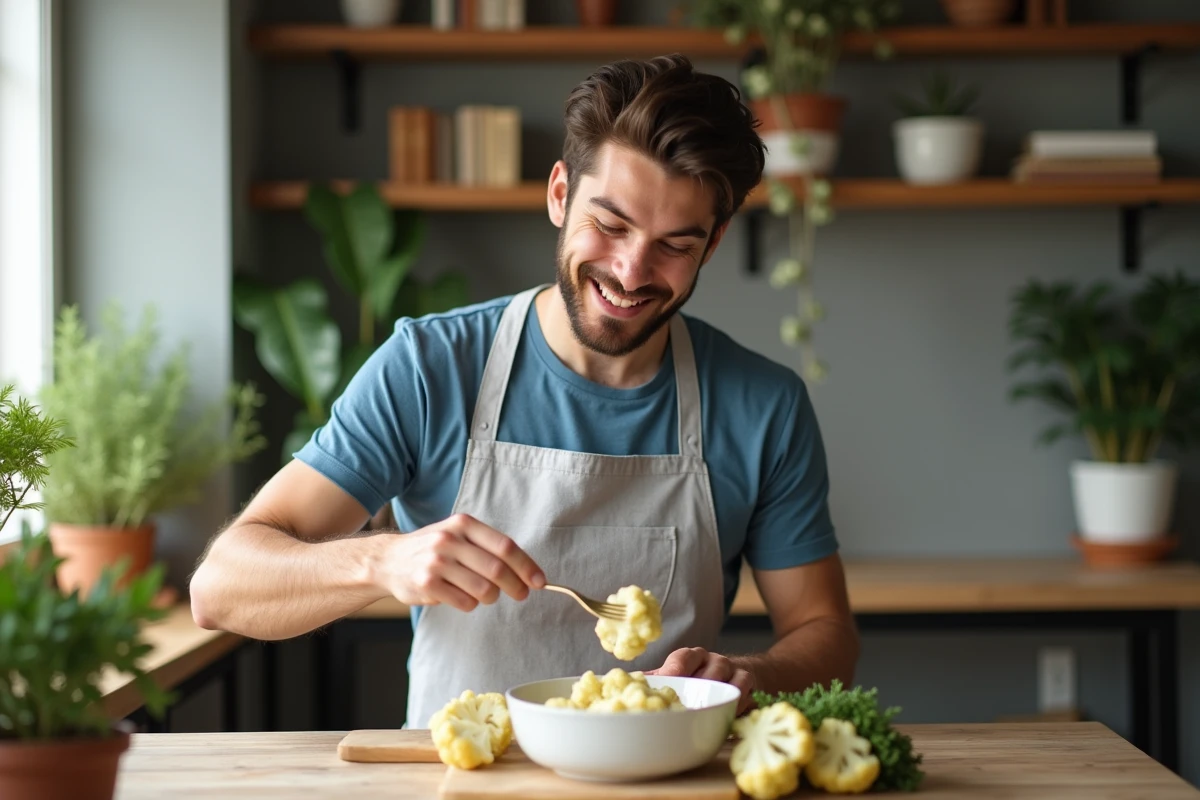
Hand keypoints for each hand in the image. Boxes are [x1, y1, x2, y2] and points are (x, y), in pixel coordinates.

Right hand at [372, 513, 545, 611]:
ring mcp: (437, 562)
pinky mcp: (427, 584)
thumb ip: (488, 547)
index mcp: (463, 524)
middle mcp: (449, 540)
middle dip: (516, 586)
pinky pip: (465, 602)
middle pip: (497, 569)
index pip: (505, 546)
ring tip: (487, 595)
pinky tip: (462, 597)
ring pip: (483, 589)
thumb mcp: (458, 535)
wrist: (388, 560)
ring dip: (492, 597)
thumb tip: (527, 570)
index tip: (539, 581)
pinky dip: (471, 604)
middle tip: (521, 594)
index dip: (526, 565)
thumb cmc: (433, 549)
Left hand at [646, 647, 755, 713]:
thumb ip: (657, 681)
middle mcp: (710, 659)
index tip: (669, 683)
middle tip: (688, 705)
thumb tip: (628, 682)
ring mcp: (730, 668)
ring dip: (717, 695)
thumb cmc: (697, 680)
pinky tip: (728, 711)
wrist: (731, 677)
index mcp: (689, 656)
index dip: (675, 671)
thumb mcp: (676, 678)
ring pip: (726, 677)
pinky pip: (743, 688)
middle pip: (706, 669)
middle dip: (698, 688)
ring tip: (707, 709)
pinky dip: (736, 700)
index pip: (682, 658)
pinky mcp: (746, 679)